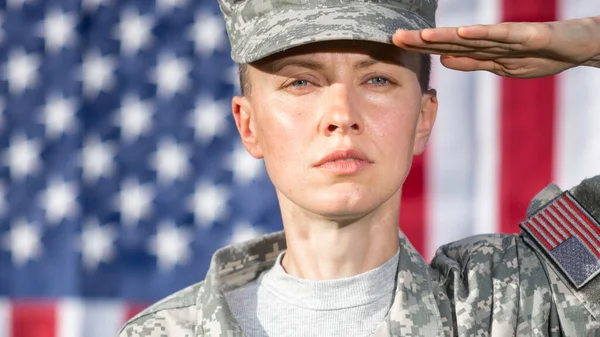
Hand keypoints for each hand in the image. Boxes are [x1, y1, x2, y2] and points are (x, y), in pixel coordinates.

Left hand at [393, 17, 599, 77]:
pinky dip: (482, 34)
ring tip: (420, 35)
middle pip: (451, 40)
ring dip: (445, 35)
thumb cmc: (539, 54)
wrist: (580, 45)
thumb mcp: (500, 64)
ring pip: (472, 37)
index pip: (445, 48)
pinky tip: (462, 32)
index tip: (395, 46)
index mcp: (482, 50)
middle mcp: (490, 41)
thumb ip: (472, 61)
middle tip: (395, 37)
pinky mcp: (529, 35)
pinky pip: (503, 35)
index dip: (420, 47)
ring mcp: (509, 37)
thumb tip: (442, 60)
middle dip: (423, 40)